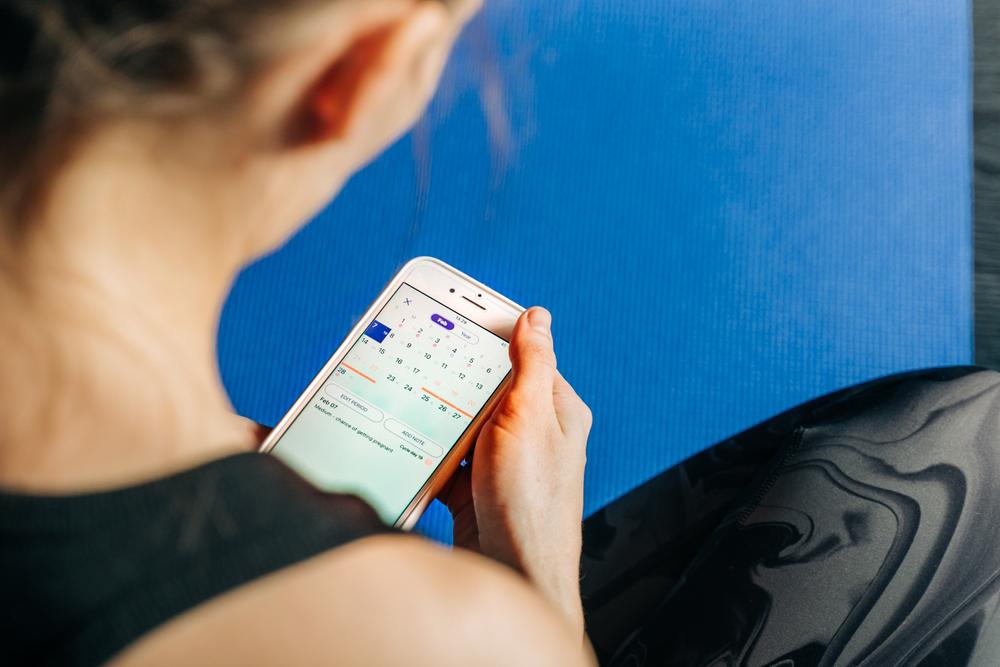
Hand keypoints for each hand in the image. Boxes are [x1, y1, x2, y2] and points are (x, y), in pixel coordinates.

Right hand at [440, 307, 591, 632]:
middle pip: (489, 391)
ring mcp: (504, 464)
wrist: (511, 576)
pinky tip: (414, 447)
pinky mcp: (478, 490)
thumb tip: (537, 316)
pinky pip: (449, 459)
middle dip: (458, 382)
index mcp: (558, 411)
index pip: (526, 358)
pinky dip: (431, 454)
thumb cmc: (531, 503)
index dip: (493, 340)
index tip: (459, 320)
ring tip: (412, 404)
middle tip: (424, 363)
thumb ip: (532, 365)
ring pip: (465, 425)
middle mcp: (535, 436)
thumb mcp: (530, 418)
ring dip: (441, 420)